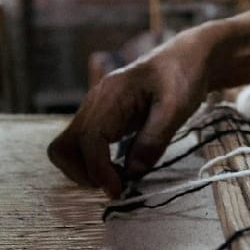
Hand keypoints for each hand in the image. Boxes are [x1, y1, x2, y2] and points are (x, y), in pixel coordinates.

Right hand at [47, 33, 211, 197]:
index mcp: (111, 95)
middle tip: (116, 185)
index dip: (98, 170)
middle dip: (84, 173)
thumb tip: (132, 173)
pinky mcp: (100, 118)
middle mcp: (94, 102)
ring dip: (86, 171)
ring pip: (67, 148)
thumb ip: (153, 140)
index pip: (88, 139)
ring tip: (118, 178)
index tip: (118, 191)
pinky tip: (118, 167)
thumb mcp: (176, 108)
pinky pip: (82, 146)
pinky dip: (93, 163)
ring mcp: (94, 110)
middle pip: (64, 146)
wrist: (185, 58)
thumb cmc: (182, 77)